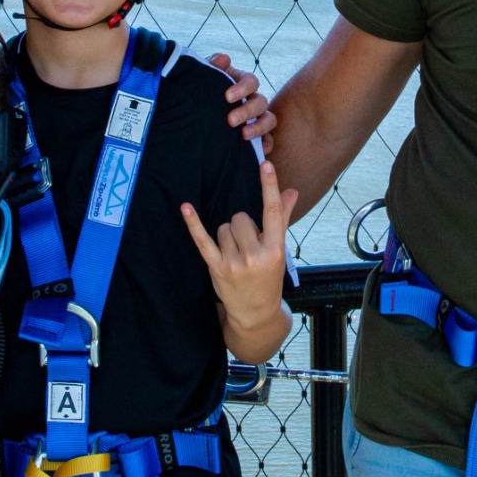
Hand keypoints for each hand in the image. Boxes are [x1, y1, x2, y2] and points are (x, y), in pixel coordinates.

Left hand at [184, 159, 298, 339]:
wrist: (256, 312)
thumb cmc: (269, 277)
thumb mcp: (279, 250)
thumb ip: (282, 218)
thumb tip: (291, 191)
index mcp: (275, 249)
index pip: (273, 212)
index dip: (269, 186)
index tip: (265, 164)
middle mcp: (255, 255)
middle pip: (240, 218)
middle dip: (242, 226)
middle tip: (247, 245)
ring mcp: (234, 263)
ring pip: (224, 227)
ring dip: (227, 235)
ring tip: (236, 254)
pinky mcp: (217, 268)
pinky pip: (203, 240)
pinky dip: (194, 224)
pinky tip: (185, 208)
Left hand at [208, 53, 276, 142]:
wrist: (194, 116)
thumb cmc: (202, 92)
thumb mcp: (204, 78)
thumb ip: (212, 66)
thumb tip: (224, 59)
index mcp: (241, 84)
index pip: (251, 81)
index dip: (242, 88)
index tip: (227, 97)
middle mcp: (252, 100)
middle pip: (261, 102)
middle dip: (247, 111)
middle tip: (230, 120)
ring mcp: (257, 118)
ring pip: (269, 120)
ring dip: (259, 127)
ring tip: (244, 135)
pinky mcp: (257, 137)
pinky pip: (269, 140)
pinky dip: (266, 145)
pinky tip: (257, 150)